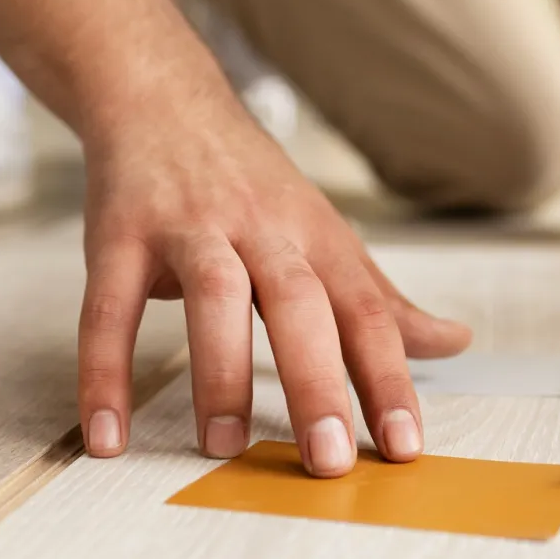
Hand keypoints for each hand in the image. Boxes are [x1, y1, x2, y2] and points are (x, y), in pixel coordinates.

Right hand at [76, 90, 471, 476]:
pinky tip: (109, 434)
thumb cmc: (251, 184)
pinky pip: (110, 309)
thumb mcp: (323, 233)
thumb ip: (379, 299)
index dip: (388, 379)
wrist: (161, 98)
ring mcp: (189, 228)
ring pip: (213, 296)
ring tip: (225, 447)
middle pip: (298, 303)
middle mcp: (261, 229)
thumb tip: (454, 343)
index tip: (405, 448)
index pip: (365, 312)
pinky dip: (105, 372)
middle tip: (327, 460)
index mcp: (316, 238)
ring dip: (220, 372)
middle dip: (315, 381)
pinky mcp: (120, 235)